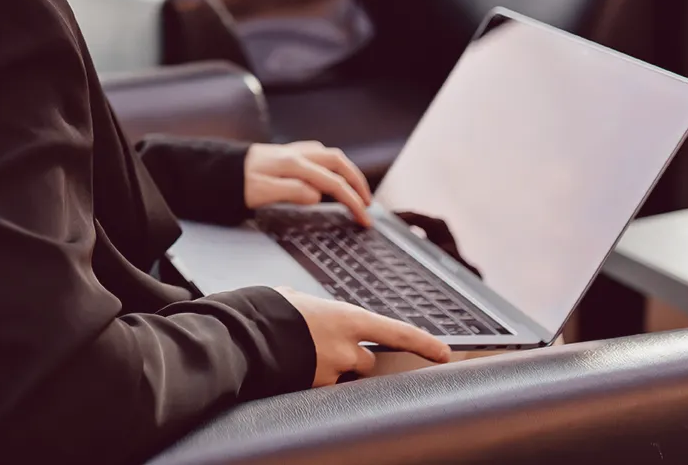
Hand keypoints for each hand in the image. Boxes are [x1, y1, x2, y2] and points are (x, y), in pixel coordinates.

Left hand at [245, 141, 373, 225]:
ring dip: (347, 170)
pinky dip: (331, 164)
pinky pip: (317, 153)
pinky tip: (330, 173)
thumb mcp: (261, 192)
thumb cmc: (235, 182)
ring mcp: (291, 151)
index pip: (333, 182)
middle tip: (368, 203)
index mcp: (293, 165)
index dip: (352, 201)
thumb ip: (292, 192)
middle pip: (338, 162)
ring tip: (356, 189)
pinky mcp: (284, 153)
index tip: (364, 218)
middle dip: (358, 181)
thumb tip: (318, 195)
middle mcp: (296, 153)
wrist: (214, 167)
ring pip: (329, 154)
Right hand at [272, 286, 451, 384]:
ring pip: (341, 376)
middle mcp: (346, 347)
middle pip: (367, 361)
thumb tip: (304, 306)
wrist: (243, 334)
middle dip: (352, 359)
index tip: (444, 353)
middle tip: (321, 346)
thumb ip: (311, 306)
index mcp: (347, 317)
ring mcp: (331, 371)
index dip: (423, 343)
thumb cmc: (266, 310)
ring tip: (298, 354)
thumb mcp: (294, 299)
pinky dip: (308, 377)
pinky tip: (288, 366)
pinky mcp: (314, 389)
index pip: (397, 332)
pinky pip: (319, 387)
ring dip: (328, 369)